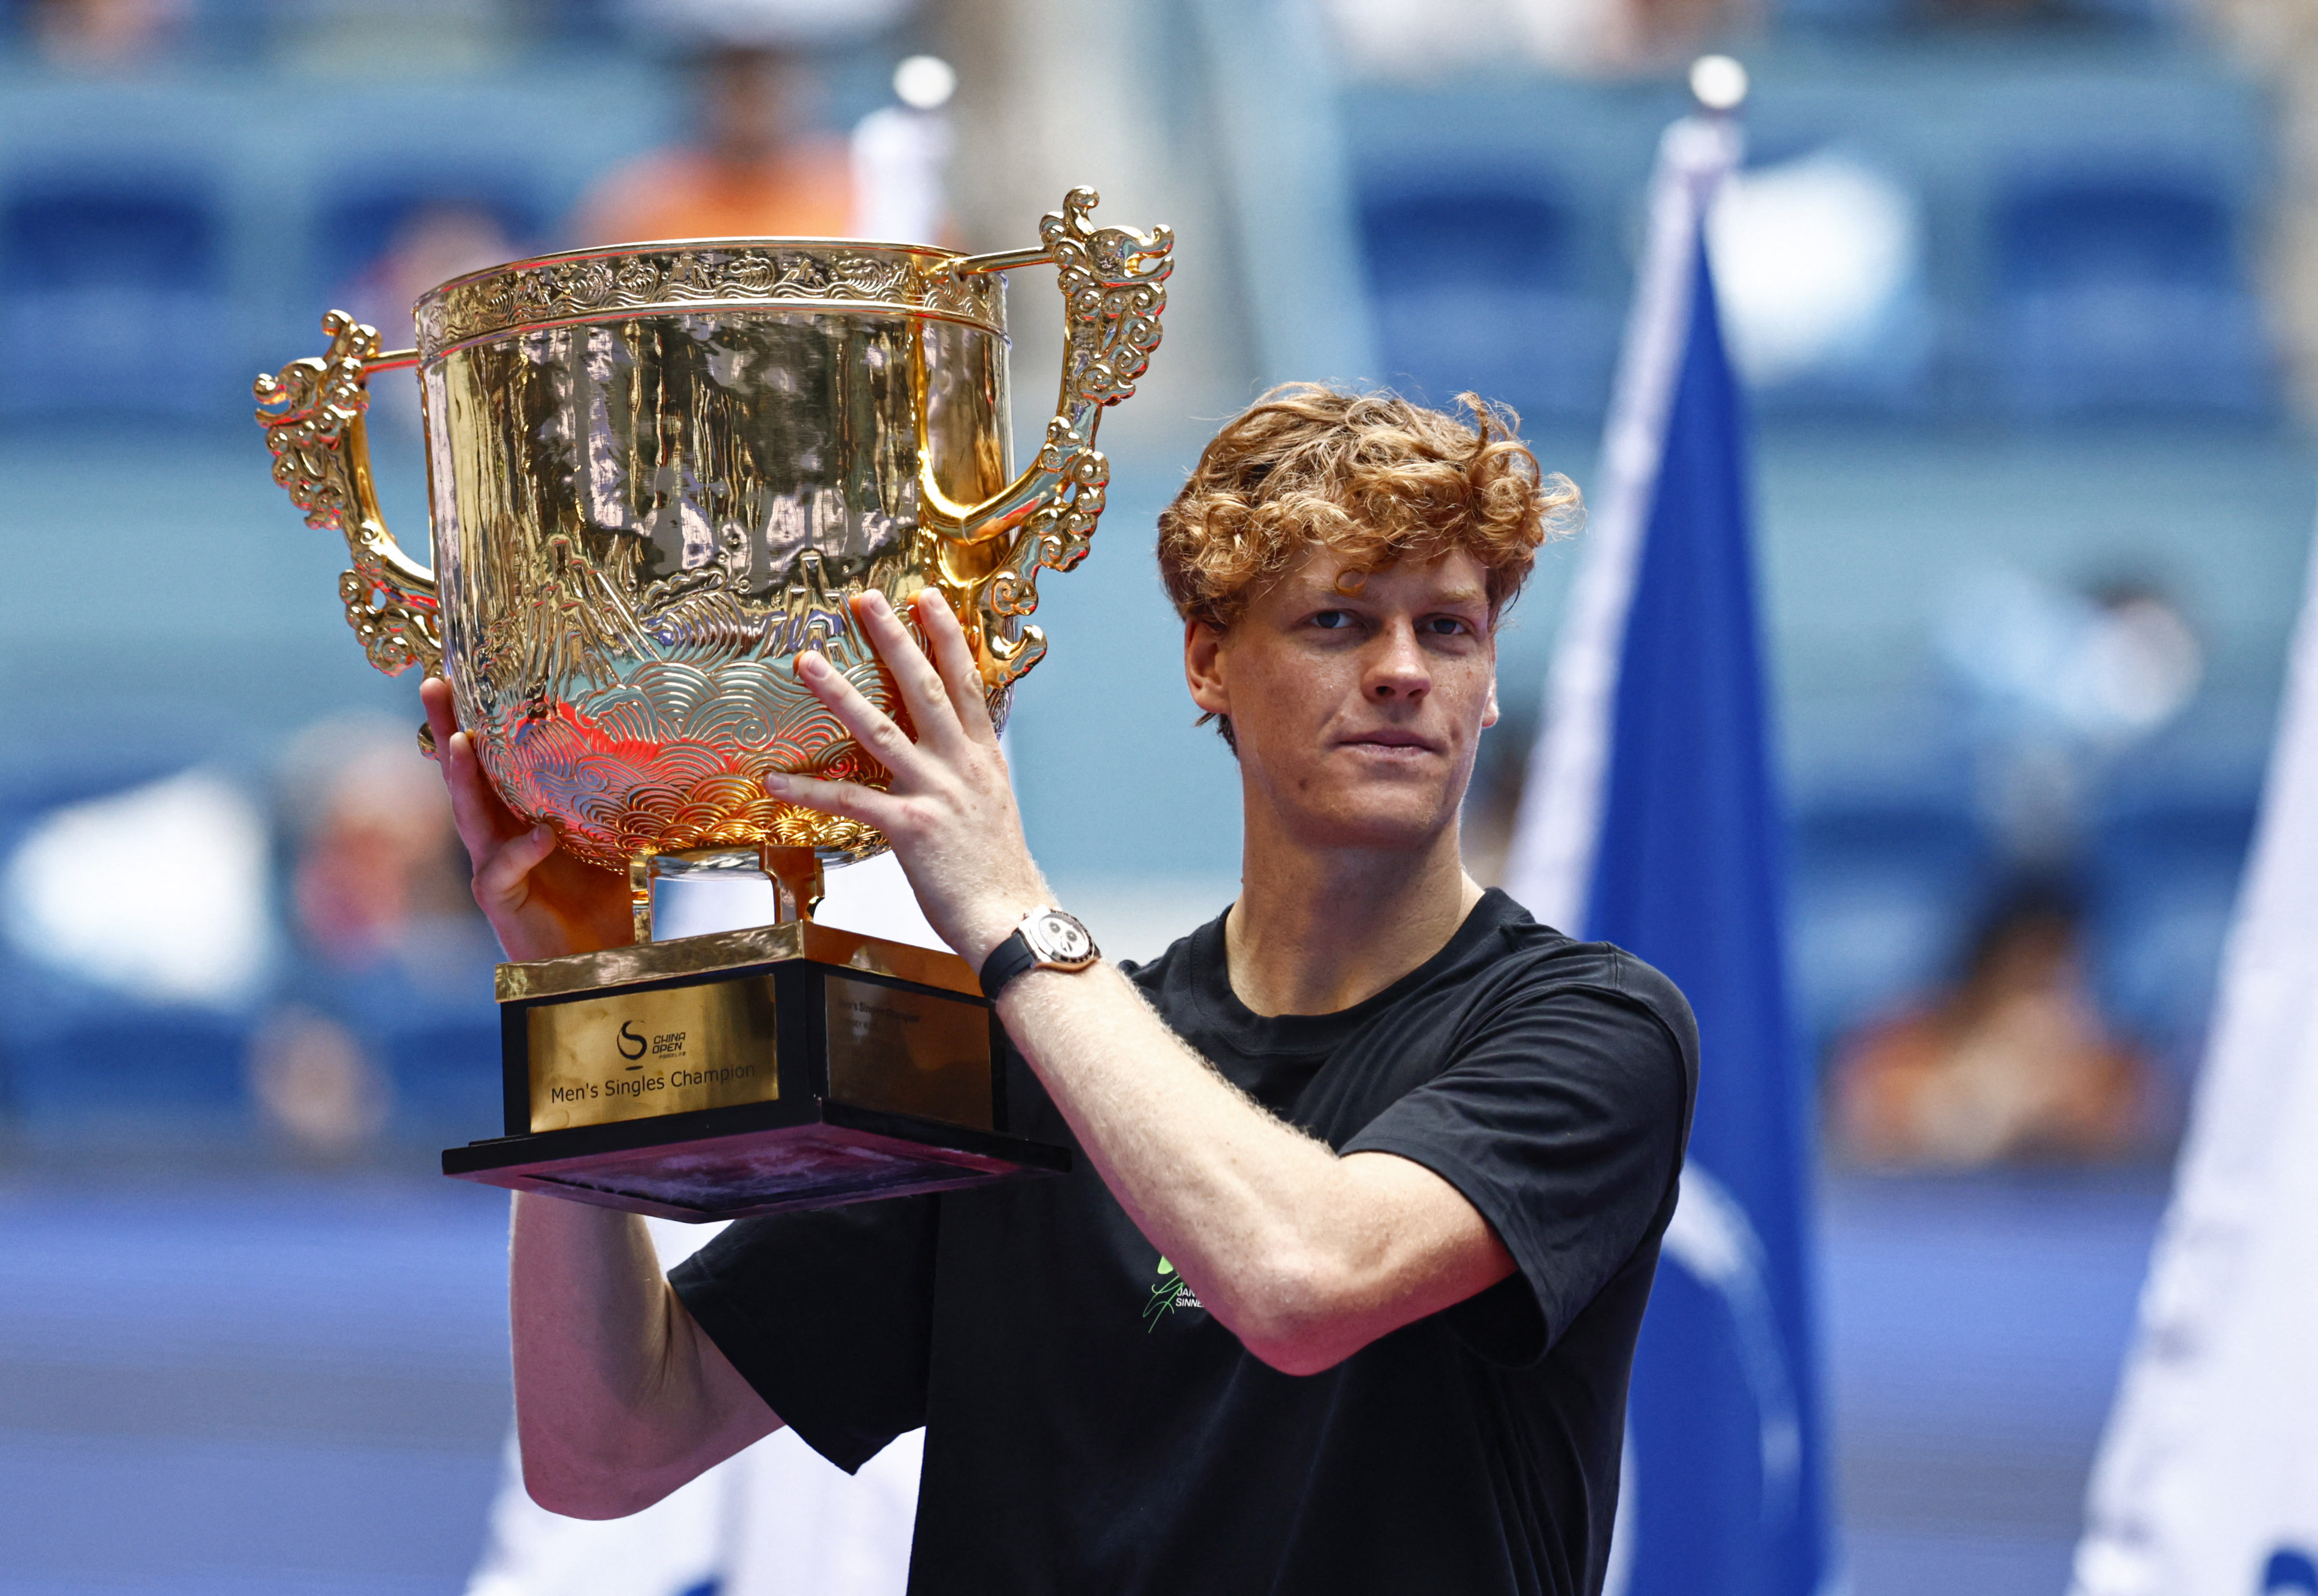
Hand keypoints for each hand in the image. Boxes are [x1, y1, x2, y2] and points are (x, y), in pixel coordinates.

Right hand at [420, 677, 632, 962]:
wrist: (602, 956)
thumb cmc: (606, 897)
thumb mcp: (616, 835)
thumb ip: (614, 797)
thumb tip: (648, 746)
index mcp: (520, 811)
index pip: (492, 757)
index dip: (475, 717)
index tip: (464, 671)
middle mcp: (498, 832)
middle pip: (463, 773)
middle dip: (446, 728)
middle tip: (434, 684)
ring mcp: (493, 864)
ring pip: (468, 813)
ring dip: (462, 777)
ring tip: (460, 741)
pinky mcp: (499, 898)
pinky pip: (500, 868)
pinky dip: (521, 849)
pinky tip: (540, 834)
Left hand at [767, 588, 1047, 964]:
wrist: (1011, 918)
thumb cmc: (998, 871)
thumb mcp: (993, 807)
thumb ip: (970, 772)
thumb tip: (952, 753)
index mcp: (983, 758)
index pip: (966, 682)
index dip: (947, 636)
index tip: (928, 598)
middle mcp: (961, 766)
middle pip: (925, 688)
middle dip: (895, 639)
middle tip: (867, 600)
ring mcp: (936, 793)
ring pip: (882, 730)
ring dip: (841, 692)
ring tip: (809, 661)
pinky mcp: (911, 827)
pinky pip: (852, 801)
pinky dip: (811, 789)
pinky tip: (777, 778)